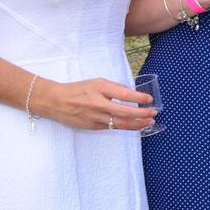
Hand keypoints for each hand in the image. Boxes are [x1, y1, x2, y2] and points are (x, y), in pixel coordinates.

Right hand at [35, 77, 155, 130]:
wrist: (55, 101)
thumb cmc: (79, 89)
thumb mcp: (98, 82)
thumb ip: (115, 87)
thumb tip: (131, 93)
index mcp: (100, 89)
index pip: (124, 94)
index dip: (139, 97)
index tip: (149, 99)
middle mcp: (98, 104)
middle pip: (124, 112)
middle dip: (142, 114)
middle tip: (153, 113)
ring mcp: (95, 118)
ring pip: (120, 124)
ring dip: (137, 124)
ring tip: (149, 122)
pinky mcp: (92, 127)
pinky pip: (111, 127)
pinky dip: (124, 126)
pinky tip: (134, 125)